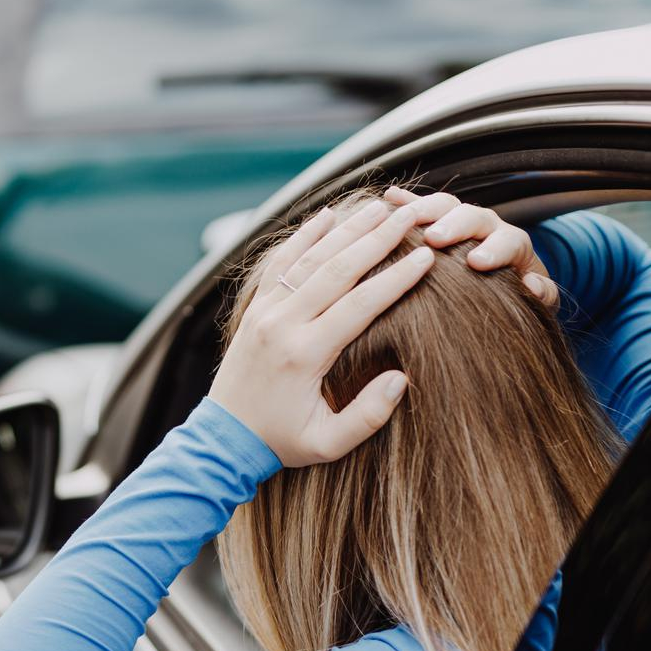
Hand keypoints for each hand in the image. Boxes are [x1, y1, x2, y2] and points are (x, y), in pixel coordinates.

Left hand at [209, 193, 429, 465]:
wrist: (225, 437)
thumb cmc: (281, 442)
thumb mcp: (328, 443)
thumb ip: (367, 416)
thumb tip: (402, 379)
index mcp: (305, 354)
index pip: (360, 305)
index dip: (396, 279)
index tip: (426, 257)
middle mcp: (283, 324)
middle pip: (338, 269)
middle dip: (379, 239)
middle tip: (412, 216)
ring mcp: (265, 311)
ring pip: (310, 258)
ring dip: (348, 229)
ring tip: (382, 207)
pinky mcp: (255, 307)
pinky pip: (281, 262)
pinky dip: (304, 234)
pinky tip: (328, 214)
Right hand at [394, 188, 558, 307]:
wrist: (509, 285)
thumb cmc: (521, 296)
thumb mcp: (540, 301)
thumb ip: (543, 294)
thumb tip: (530, 284)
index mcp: (512, 245)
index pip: (509, 240)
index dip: (494, 249)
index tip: (477, 262)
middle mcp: (487, 228)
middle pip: (473, 215)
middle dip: (453, 224)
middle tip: (434, 238)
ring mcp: (461, 223)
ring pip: (445, 206)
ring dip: (424, 210)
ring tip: (402, 218)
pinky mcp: (438, 224)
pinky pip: (421, 209)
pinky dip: (406, 202)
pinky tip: (390, 197)